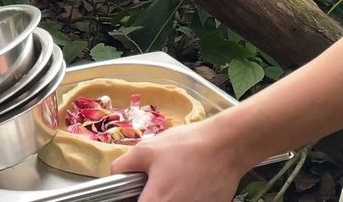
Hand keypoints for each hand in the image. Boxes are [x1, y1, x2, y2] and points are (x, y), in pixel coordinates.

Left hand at [109, 118, 250, 201]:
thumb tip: (115, 175)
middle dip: (152, 197)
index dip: (132, 200)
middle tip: (157, 185)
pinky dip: (188, 197)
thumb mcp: (148, 149)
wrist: (227, 145)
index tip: (135, 193)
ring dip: (171, 197)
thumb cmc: (188, 146)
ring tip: (177, 182)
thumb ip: (124, 165)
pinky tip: (191, 185)